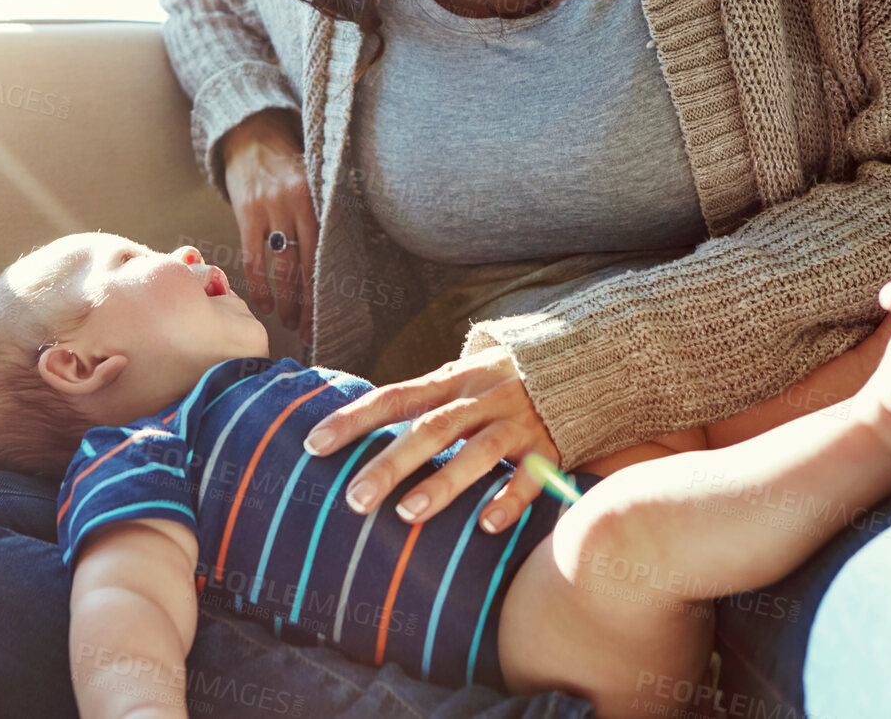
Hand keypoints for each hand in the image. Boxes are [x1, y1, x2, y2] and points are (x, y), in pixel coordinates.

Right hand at [221, 109, 317, 341]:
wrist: (252, 135)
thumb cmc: (289, 164)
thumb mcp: (315, 180)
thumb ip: (326, 212)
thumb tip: (345, 256)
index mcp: (319, 198)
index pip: (327, 252)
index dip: (328, 287)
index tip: (331, 315)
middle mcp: (298, 204)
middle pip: (308, 265)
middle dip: (309, 303)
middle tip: (310, 330)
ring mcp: (271, 208)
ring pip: (283, 267)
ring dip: (287, 300)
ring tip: (288, 322)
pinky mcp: (247, 213)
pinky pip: (254, 258)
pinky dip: (261, 285)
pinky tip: (265, 304)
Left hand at [302, 346, 557, 533]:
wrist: (577, 364)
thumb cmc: (497, 384)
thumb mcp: (458, 380)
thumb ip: (420, 404)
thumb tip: (355, 431)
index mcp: (451, 380)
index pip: (394, 397)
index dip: (353, 419)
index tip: (313, 444)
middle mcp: (481, 398)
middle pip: (431, 427)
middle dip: (391, 463)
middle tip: (354, 499)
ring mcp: (517, 422)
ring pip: (479, 451)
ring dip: (444, 482)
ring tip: (408, 515)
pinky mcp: (550, 448)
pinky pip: (531, 476)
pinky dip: (509, 499)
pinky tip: (486, 526)